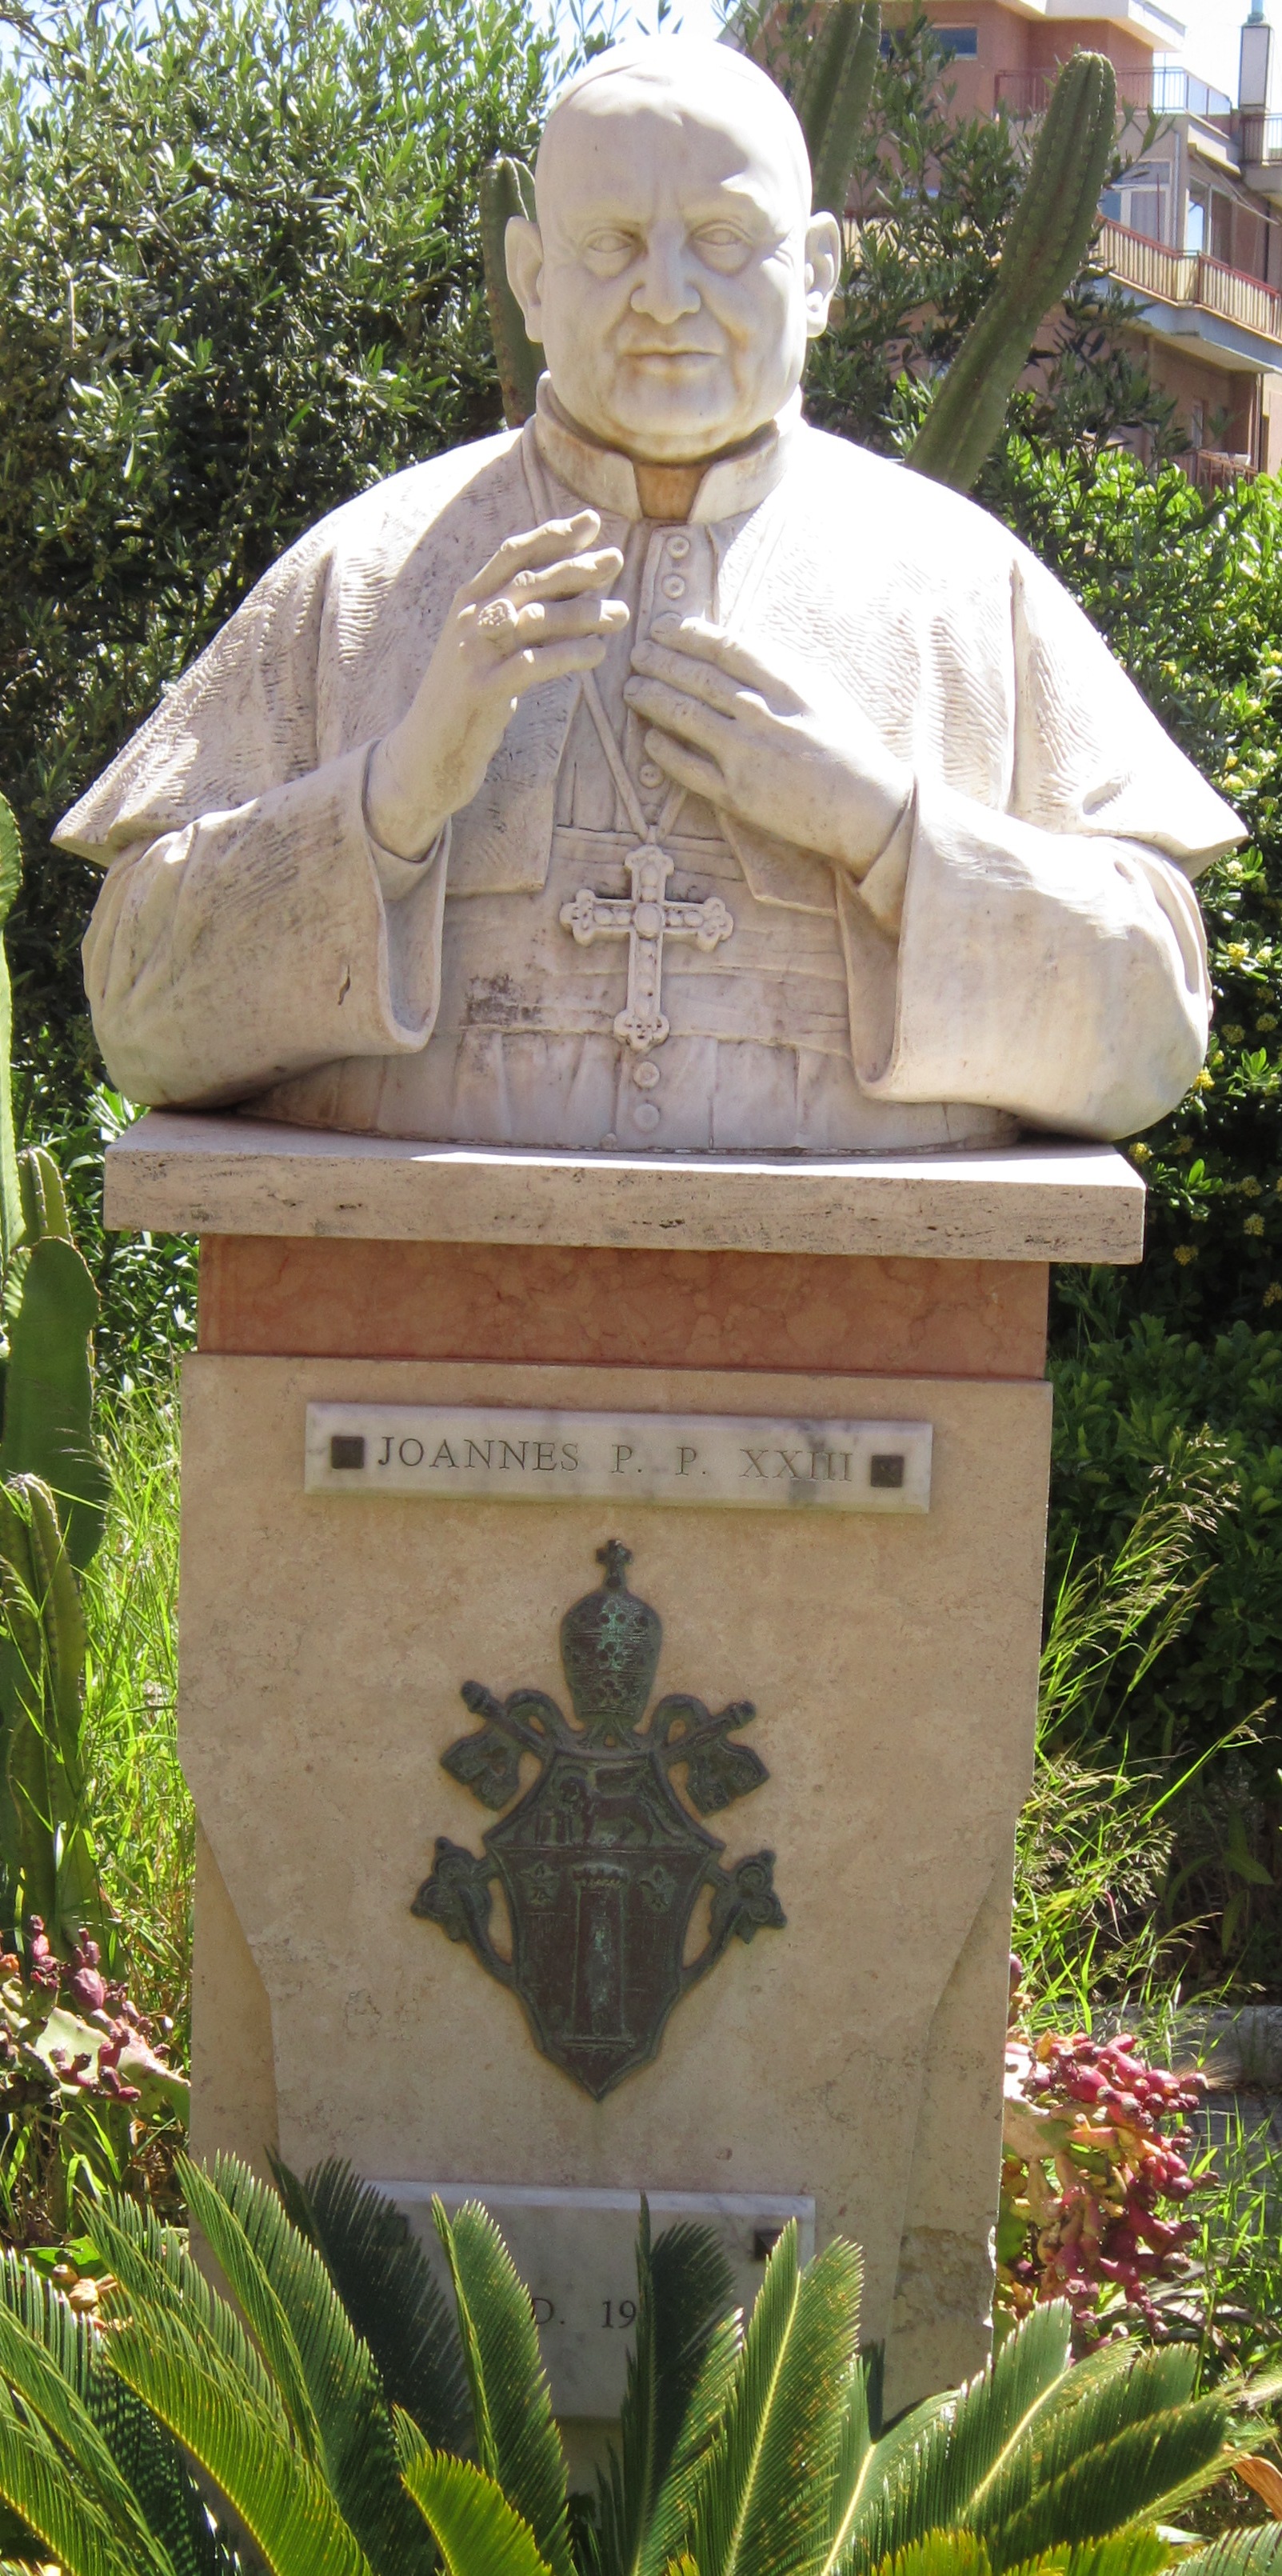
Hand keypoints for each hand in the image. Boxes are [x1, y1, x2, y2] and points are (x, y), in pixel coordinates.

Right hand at [366, 513, 627, 858]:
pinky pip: (535, 664)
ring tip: (620, 615)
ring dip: (584, 614)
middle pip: (530, 580)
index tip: (592, 522)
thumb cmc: (467, 699)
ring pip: (536, 619)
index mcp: (467, 601)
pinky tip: (597, 653)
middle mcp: (468, 620)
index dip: (553, 534)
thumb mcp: (488, 647)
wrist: (425, 753)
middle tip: (616, 560)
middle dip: (577, 567)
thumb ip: (518, 615)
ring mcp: (473, 653)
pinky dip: (570, 655)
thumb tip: (573, 585)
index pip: (513, 553)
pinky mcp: (483, 689)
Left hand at [623, 618, 911, 878]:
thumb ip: (782, 673)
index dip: (690, 634)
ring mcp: (746, 755)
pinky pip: (688, 769)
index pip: (727, 649)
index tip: (667, 626)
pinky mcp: (737, 795)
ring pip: (685, 717)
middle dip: (661, 661)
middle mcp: (763, 715)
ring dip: (653, 699)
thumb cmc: (851, 748)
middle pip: (698, 678)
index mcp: (788, 685)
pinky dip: (664, 751)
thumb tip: (738, 653)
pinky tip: (648, 738)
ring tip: (633, 688)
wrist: (867, 807)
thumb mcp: (823, 694)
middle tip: (637, 653)